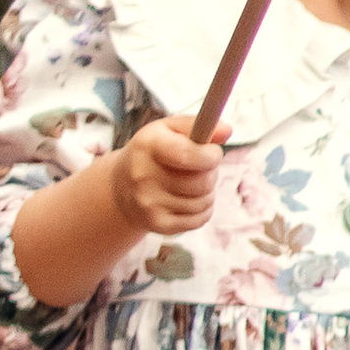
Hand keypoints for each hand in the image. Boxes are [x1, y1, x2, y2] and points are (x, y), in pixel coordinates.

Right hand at [109, 117, 222, 241]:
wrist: (122, 187)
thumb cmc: (153, 153)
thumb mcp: (168, 130)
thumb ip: (197, 125)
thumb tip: (227, 130)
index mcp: (148, 146)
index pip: (186, 154)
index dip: (210, 156)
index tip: (214, 153)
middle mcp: (144, 176)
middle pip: (202, 182)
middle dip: (212, 173)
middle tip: (203, 168)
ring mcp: (149, 203)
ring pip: (204, 202)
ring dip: (209, 192)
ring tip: (194, 183)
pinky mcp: (158, 224)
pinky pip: (200, 219)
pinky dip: (204, 209)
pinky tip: (190, 199)